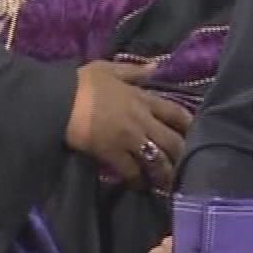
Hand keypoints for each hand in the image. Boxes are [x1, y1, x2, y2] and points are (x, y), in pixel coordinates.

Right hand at [65, 61, 194, 187]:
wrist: (57, 101)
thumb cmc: (81, 83)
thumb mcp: (109, 69)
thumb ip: (135, 71)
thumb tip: (157, 67)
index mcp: (143, 98)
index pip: (176, 112)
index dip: (189, 125)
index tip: (196, 134)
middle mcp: (142, 120)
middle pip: (173, 141)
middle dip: (182, 155)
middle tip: (187, 166)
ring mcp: (129, 139)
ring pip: (157, 160)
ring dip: (165, 173)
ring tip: (168, 183)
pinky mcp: (113, 154)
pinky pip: (132, 171)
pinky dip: (138, 181)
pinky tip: (140, 186)